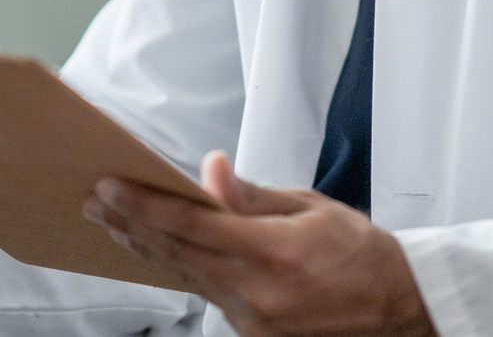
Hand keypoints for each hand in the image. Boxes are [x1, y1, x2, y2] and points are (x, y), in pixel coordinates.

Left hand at [83, 151, 434, 336]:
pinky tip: (157, 252)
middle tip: (94, 202)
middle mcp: (257, 292)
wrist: (398, 309)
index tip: (109, 186)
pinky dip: (178, 269)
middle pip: (176, 253)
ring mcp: (252, 320)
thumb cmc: (359, 251)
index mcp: (273, 252)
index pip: (191, 223)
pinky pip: (205, 296)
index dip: (144, 204)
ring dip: (145, 248)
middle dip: (130, 224)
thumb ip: (252, 195)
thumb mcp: (311, 207)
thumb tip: (209, 172)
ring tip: (113, 223)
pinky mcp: (253, 335)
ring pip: (184, 276)